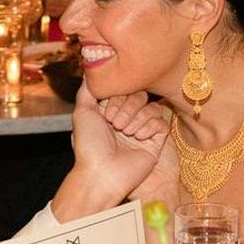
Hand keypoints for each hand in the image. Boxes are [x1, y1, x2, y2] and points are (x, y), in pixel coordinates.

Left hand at [51, 83, 167, 219]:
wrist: (101, 174)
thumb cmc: (89, 146)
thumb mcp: (82, 112)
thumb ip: (88, 89)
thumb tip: (91, 69)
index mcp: (110, 112)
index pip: (124, 90)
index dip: (117, 97)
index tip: (106, 113)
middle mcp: (127, 120)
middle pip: (139, 96)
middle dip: (127, 108)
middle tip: (115, 125)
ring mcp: (141, 131)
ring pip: (152, 108)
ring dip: (137, 118)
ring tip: (126, 133)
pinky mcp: (155, 142)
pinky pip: (162, 123)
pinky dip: (150, 127)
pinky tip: (139, 138)